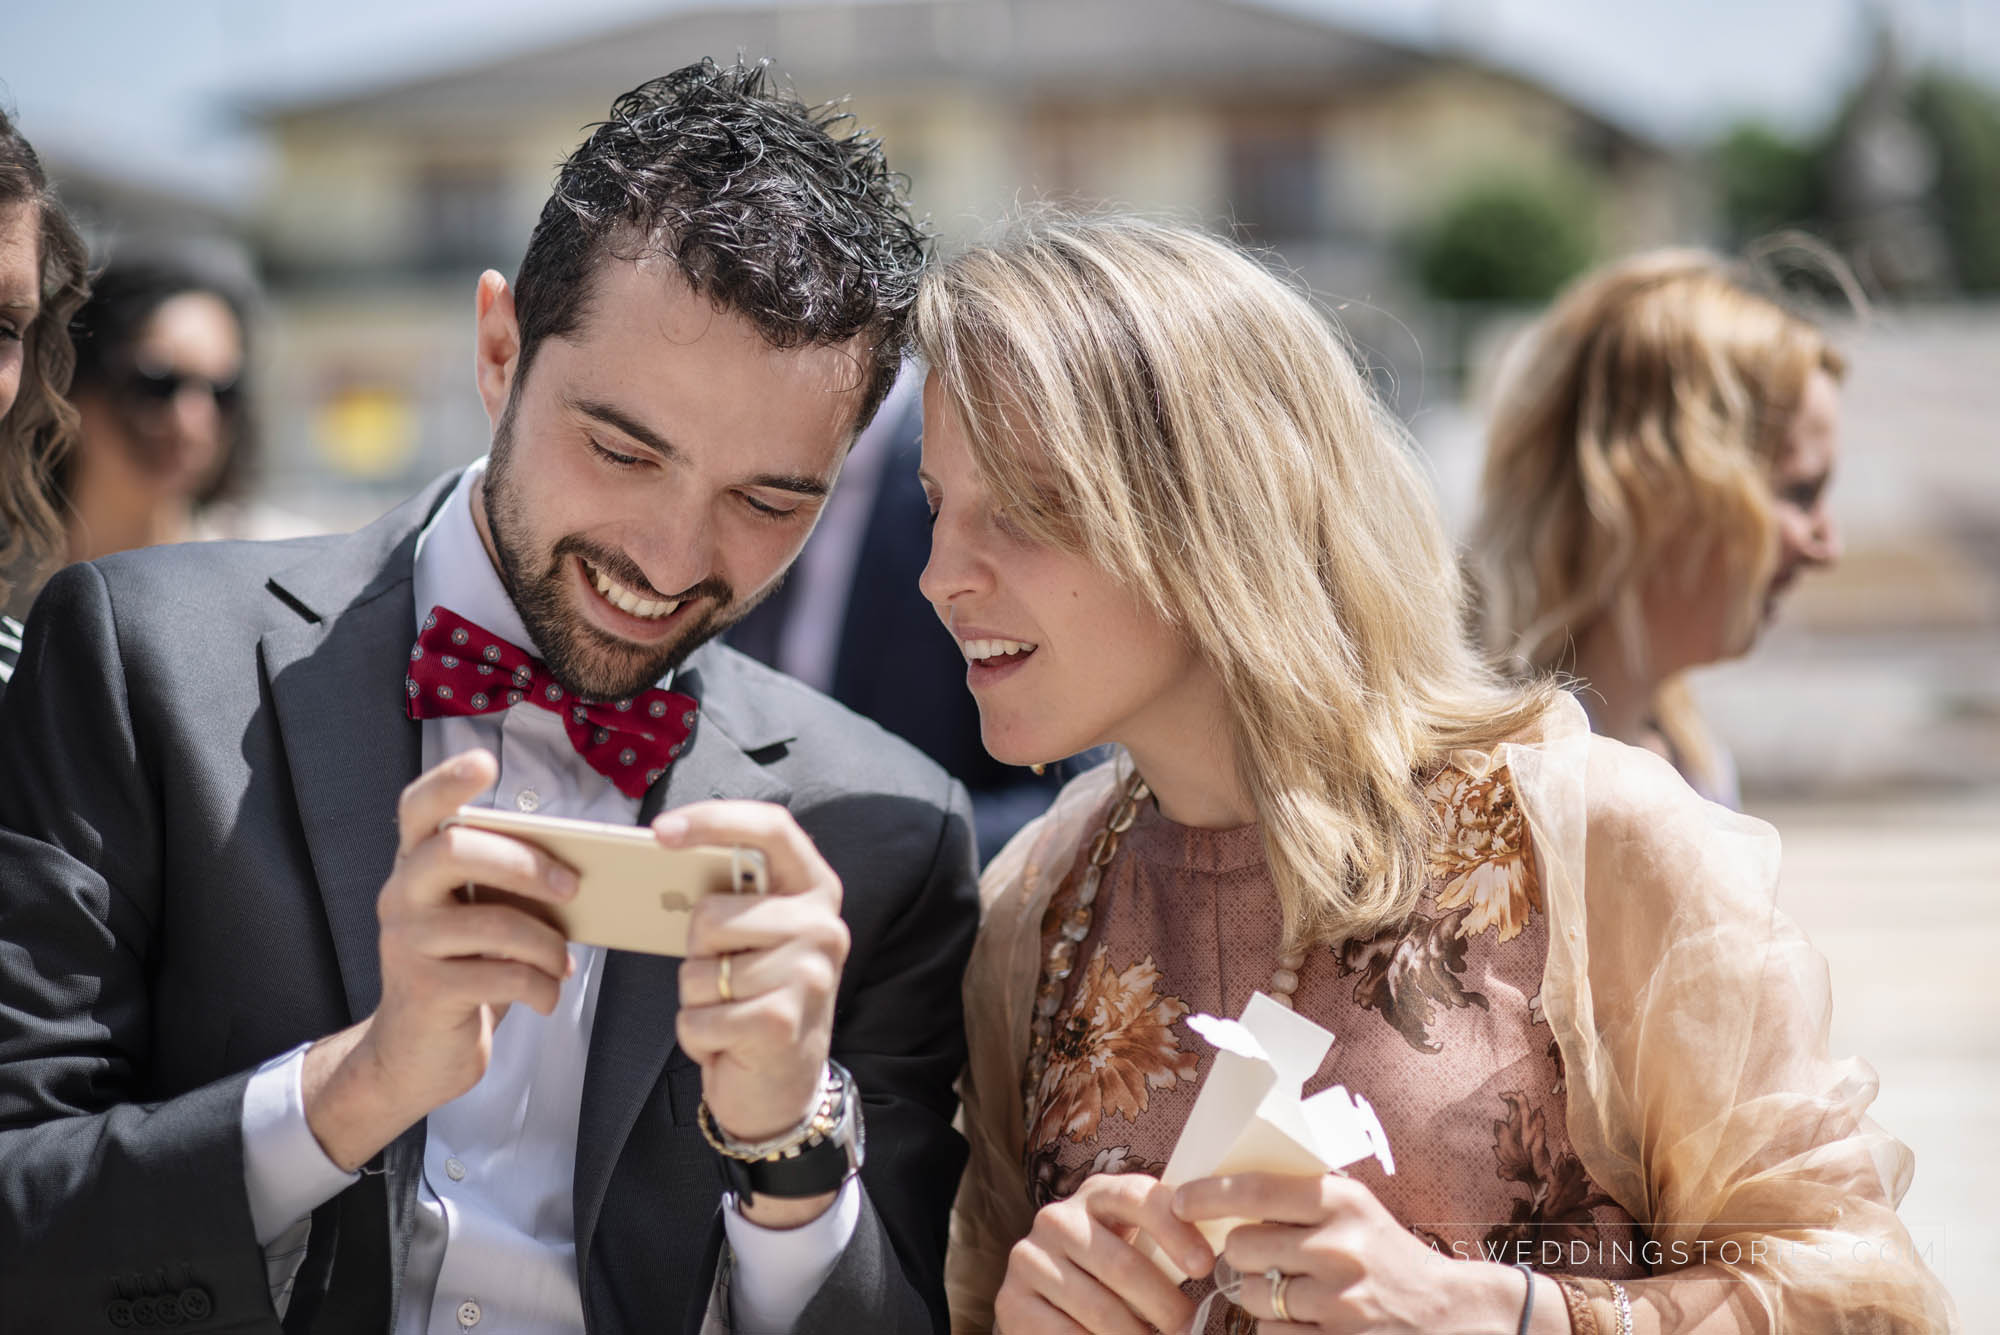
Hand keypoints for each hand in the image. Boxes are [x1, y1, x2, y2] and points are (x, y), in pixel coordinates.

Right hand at [303, 750, 579, 1170]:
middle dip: (526, 864)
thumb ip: (507, 883)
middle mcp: (400, 894)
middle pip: (455, 849)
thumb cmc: (466, 969)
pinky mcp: (425, 991)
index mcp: (417, 865)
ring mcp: (407, 943)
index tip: (486, 763)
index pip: (417, 808)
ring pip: (493, 922)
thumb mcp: (482, 916)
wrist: (417, 1052)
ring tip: (560, 963)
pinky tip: (545, 995)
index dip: (447, 780)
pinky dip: (541, 986)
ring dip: (547, 944)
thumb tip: (579, 866)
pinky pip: (502, 976)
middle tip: (573, 886)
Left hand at [655, 800, 850, 1225]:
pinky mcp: (783, 1021)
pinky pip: (699, 1015)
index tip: (660, 831)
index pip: (771, 828)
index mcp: (815, 889)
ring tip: (731, 1011)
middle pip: (712, 915)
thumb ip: (733, 894)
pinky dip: (697, 1035)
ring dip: (697, 998)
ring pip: (700, 970)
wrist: (784, 1087)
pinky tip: (728, 1043)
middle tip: (726, 975)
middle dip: (697, 951)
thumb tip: (668, 853)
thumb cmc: (757, 997)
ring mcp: (809, 974)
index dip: (714, 820)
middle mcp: (823, 926)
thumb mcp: (755, 936)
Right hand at [993, 1173, 1214, 1334]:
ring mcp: (1029, 1258)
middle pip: (1122, 1265)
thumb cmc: (1113, 1271)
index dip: (1175, 1231)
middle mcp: (1058, 1218)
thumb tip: (1226, 1269)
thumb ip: (1172, 1246)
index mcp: (1099, 1194)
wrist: (1049, 1296)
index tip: (1205, 1266)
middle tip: (1190, 1330)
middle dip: (1165, 1307)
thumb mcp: (1138, 1246)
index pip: (1139, 1198)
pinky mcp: (1011, 1301)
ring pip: (1099, 1309)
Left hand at [1173, 1172, 1532, 1333]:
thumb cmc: (1387, 1255)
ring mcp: (1339, 1302)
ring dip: (1258, 1296)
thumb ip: (1299, 1197)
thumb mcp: (1354, 1209)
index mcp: (1341, 1201)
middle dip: (1241, 1255)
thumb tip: (1219, 1190)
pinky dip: (1277, 1330)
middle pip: (1240, 1248)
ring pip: (1250, 1296)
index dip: (1206, 1195)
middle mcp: (1339, 1248)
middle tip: (1264, 1258)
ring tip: (1293, 1292)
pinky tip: (1306, 1321)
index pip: (1253, 1190)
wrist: (1449, 1313)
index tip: (1178, 1199)